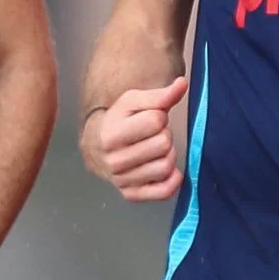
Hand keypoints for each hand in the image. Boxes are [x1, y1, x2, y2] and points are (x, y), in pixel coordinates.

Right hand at [82, 76, 188, 200]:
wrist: (96, 148)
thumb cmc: (117, 121)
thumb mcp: (132, 102)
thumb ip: (159, 95)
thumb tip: (182, 84)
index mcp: (112, 134)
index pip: (156, 121)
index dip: (159, 116)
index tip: (150, 118)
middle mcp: (115, 160)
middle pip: (164, 144)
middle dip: (164, 135)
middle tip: (153, 135)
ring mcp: (122, 180)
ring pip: (167, 166)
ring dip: (168, 155)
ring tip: (156, 150)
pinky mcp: (132, 195)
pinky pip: (164, 191)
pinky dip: (172, 179)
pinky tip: (167, 168)